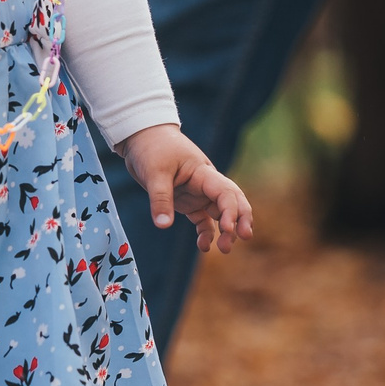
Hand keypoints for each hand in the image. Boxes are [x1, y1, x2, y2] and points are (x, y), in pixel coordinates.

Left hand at [118, 124, 254, 254]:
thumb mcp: (154, 173)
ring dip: (226, 230)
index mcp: (203, 173)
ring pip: (220, 212)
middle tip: (243, 238)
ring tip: (223, 249)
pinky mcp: (187, 200)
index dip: (232, 211)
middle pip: (233, 201)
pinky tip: (203, 246)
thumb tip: (163, 226)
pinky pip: (202, 219)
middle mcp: (205, 183)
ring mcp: (197, 192)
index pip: (226, 192)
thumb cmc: (151, 148)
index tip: (228, 228)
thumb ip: (160, 199)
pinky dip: (206, 232)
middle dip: (241, 219)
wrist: (141, 136)